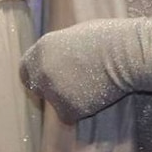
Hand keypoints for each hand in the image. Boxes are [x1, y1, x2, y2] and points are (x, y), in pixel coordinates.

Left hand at [21, 20, 139, 122]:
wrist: (125, 55)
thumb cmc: (106, 38)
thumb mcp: (73, 36)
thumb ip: (58, 51)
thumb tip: (56, 61)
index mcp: (41, 49)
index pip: (26, 70)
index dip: (38, 75)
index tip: (48, 78)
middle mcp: (41, 72)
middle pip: (38, 88)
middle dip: (51, 88)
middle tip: (72, 85)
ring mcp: (53, 92)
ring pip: (55, 103)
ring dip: (69, 99)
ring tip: (91, 85)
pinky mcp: (67, 109)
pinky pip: (69, 115)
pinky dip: (81, 110)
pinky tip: (95, 96)